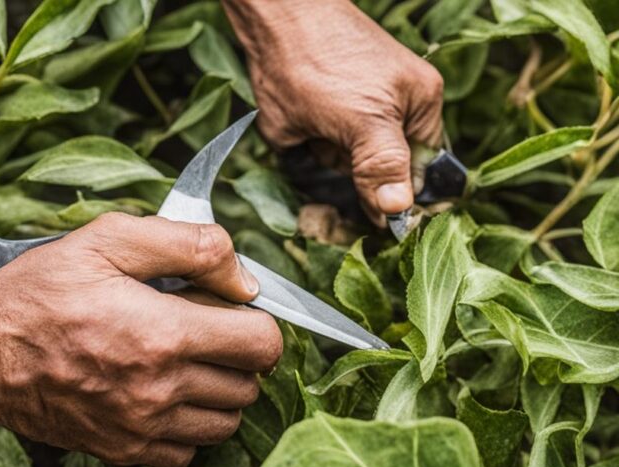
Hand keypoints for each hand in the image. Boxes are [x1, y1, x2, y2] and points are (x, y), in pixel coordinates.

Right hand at [0, 214, 282, 466]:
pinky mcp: (122, 451)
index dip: (255, 321)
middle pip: (248, 385)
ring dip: (216, 394)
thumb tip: (244, 279)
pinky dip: (185, 428)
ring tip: (181, 365)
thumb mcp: (105, 240)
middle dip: (235, 355)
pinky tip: (158, 397)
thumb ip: (187, 246)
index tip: (228, 311)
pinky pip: (186, 453)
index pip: (262, 344)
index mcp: (164, 333)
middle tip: (198, 331)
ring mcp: (142, 428)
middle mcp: (161, 390)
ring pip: (225, 424)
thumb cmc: (36, 294)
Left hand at [224, 0, 443, 223]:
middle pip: (378, 174)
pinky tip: (300, 128)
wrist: (272, 20)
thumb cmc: (322, 59)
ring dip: (325, 159)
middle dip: (352, 173)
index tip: (376, 221)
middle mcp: (392, 112)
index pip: (419, 173)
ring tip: (313, 128)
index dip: (395, 199)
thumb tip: (398, 209)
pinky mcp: (320, 116)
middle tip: (334, 149)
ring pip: (344, 165)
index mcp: (419, 107)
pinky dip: (306, 148)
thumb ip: (383, 165)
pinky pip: (318, 151)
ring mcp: (355, 113)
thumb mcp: (363, 119)